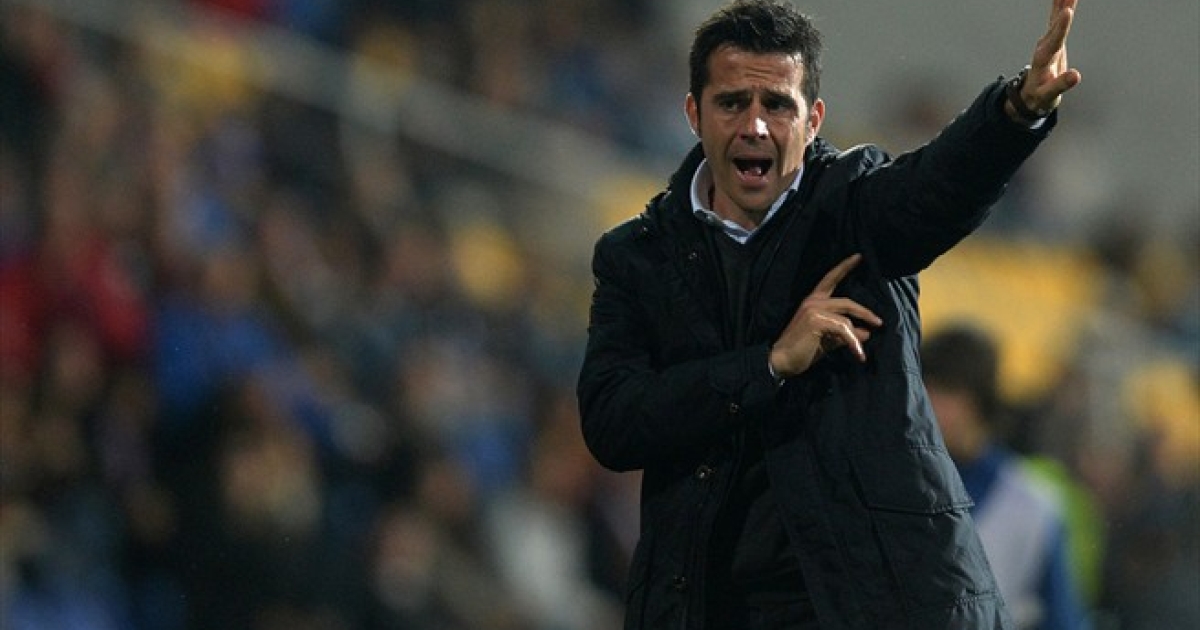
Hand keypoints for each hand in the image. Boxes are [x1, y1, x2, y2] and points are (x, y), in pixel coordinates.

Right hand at [769, 254, 882, 377]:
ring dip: (857, 337)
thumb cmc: (802, 351)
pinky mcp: (816, 321)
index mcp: (813, 302)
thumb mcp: (827, 340)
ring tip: (861, 353)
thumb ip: (845, 334)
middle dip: (865, 312)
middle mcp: (813, 302)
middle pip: (847, 302)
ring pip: (846, 319)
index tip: (858, 256)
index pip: (830, 279)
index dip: (844, 267)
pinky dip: (853, 343)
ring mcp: (814, 310)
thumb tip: (866, 333)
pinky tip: (858, 354)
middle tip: (879, 322)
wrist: (782, 361)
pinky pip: (843, 330)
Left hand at [1013, 0, 1082, 117]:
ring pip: (1055, 19)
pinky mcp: (1051, 40)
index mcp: (1043, 59)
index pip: (1054, 40)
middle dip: (1062, 8)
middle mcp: (1044, 47)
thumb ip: (1060, 85)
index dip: (1061, 27)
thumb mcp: (1048, 95)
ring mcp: (1047, 42)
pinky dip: (1062, 8)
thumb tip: (1075, 76)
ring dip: (1062, 3)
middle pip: (1055, 24)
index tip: (1067, 12)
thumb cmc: (1039, 96)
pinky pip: (1057, 20)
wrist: (1031, 95)